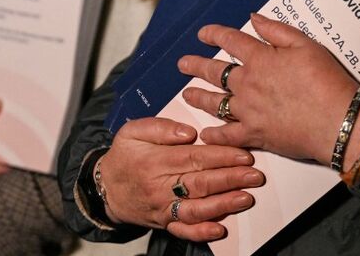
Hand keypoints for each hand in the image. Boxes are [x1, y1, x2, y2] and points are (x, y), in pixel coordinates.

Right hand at [97, 117, 263, 241]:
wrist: (104, 188)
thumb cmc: (123, 156)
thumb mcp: (132, 131)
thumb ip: (160, 127)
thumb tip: (188, 132)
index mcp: (155, 161)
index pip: (194, 157)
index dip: (221, 156)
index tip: (243, 154)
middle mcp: (160, 186)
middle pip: (200, 183)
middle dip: (230, 179)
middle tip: (255, 175)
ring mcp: (163, 207)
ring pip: (196, 208)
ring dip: (223, 204)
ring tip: (246, 198)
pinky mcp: (164, 222)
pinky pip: (183, 230)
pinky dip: (202, 232)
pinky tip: (220, 228)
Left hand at [178, 13, 359, 165]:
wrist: (338, 120)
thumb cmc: (326, 81)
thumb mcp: (305, 45)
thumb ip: (276, 30)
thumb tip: (253, 18)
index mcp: (260, 59)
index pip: (230, 41)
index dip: (214, 34)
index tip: (203, 33)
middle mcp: (248, 84)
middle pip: (214, 72)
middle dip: (195, 65)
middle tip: (183, 63)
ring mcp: (248, 111)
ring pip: (215, 102)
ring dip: (198, 96)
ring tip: (186, 94)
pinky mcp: (255, 135)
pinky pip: (228, 135)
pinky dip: (214, 135)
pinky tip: (205, 133)